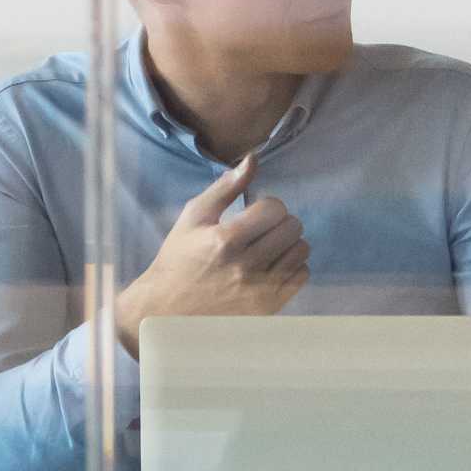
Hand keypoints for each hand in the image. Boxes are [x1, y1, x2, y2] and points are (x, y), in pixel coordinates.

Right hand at [113, 153, 307, 356]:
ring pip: (301, 250)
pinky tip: (273, 266)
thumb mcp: (194, 217)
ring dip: (288, 243)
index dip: (266, 205)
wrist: (168, 311)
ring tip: (268, 247)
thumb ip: (225, 187)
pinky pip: (302, 275)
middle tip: (262, 229)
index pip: (274, 207)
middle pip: (292, 227)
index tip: (254, 213)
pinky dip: (292, 266)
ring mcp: (259, 289)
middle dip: (279, 221)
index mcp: (225, 240)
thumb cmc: (179, 259)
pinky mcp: (268, 307)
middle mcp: (245, 266)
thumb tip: (253, 159)